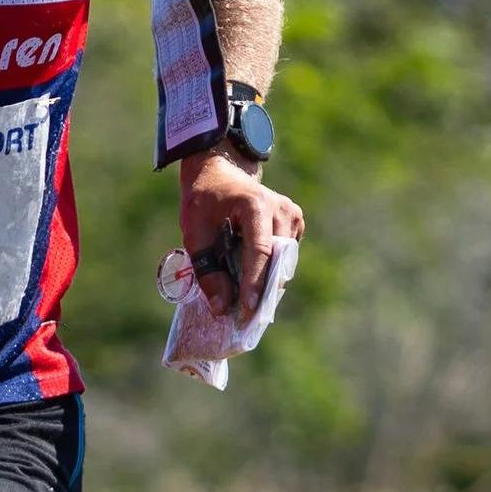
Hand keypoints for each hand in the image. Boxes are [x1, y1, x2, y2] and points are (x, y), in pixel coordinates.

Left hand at [178, 149, 303, 317]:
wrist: (219, 175)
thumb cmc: (204, 203)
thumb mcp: (195, 234)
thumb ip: (208, 270)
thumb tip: (222, 308)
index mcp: (254, 204)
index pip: (260, 251)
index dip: (255, 282)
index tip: (249, 309)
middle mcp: (280, 208)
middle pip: (278, 258)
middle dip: (264, 288)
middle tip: (248, 316)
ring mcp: (292, 213)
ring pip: (286, 260)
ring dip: (269, 281)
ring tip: (250, 302)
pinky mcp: (295, 221)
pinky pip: (287, 254)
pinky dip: (273, 270)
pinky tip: (255, 280)